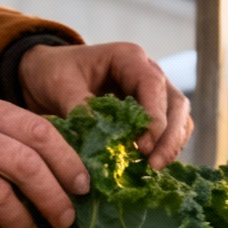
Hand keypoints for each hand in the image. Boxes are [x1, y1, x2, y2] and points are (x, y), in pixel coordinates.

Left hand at [18, 42, 192, 166]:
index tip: (143, 146)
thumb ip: (80, 106)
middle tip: (154, 164)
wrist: (49, 76)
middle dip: (169, 136)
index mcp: (128, 58)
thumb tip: (99, 135)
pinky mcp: (150, 113)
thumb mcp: (60, 85)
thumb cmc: (55, 73)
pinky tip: (150, 167)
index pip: (153, 85)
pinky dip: (164, 148)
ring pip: (179, 118)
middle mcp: (148, 72)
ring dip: (171, 144)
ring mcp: (153, 94)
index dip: (153, 116)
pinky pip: (169, 131)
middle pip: (175, 103)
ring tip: (154, 169)